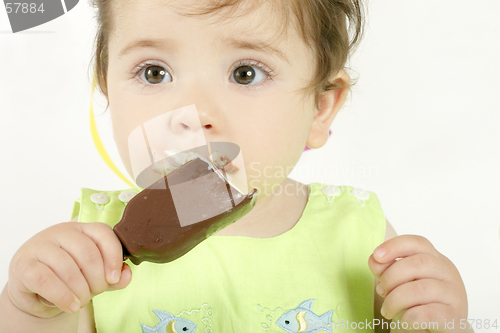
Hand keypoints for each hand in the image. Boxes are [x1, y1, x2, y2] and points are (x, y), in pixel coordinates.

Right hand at [7, 222, 130, 317]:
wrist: (34, 288)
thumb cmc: (69, 276)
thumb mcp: (94, 274)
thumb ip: (113, 275)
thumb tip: (126, 275)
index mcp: (82, 228)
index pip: (102, 233)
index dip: (113, 256)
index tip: (114, 277)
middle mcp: (61, 232)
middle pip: (87, 253)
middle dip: (97, 279)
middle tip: (96, 292)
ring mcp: (41, 246)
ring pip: (68, 268)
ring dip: (80, 291)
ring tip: (82, 301)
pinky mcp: (24, 265)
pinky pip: (46, 280)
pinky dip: (62, 296)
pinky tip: (70, 305)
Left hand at [368, 235, 469, 332]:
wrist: (440, 330)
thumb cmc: (418, 304)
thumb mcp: (400, 283)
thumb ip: (387, 270)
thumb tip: (375, 260)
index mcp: (436, 259)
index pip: (417, 243)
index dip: (395, 246)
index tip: (376, 256)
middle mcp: (448, 273)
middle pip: (418, 263)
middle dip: (391, 277)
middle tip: (381, 291)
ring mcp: (454, 295)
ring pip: (421, 289)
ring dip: (395, 300)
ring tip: (387, 311)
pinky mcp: (454, 318)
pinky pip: (428, 313)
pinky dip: (409, 317)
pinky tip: (404, 321)